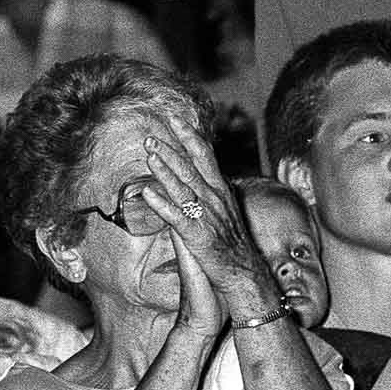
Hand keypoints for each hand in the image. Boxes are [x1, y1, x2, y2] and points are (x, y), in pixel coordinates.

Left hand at [139, 120, 273, 318]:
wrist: (244, 271)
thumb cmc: (231, 240)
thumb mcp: (225, 207)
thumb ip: (211, 189)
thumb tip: (199, 173)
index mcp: (220, 188)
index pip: (205, 155)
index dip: (190, 136)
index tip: (176, 119)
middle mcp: (215, 198)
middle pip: (191, 167)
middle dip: (171, 149)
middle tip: (151, 137)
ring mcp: (207, 216)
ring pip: (183, 187)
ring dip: (165, 170)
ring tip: (150, 155)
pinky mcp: (198, 235)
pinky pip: (177, 216)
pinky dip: (162, 203)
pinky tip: (147, 193)